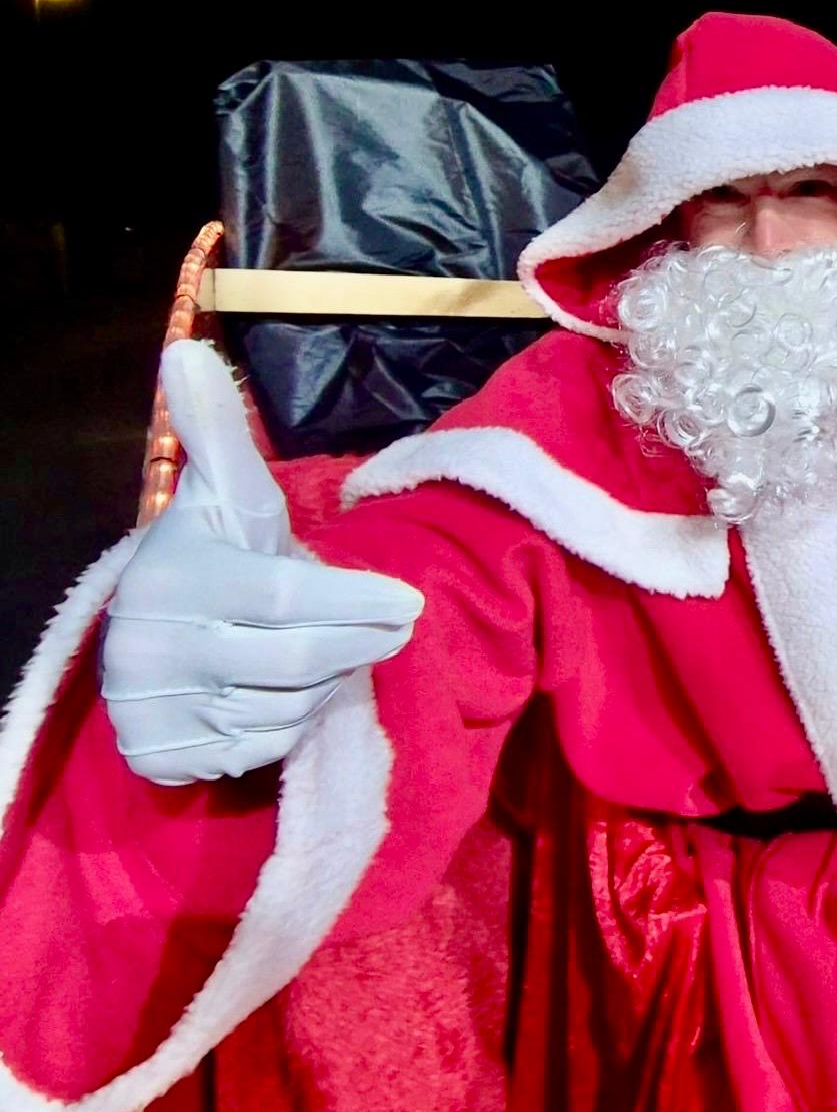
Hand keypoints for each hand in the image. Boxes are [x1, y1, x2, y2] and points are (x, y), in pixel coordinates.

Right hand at [101, 341, 423, 784]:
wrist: (156, 630)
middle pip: (297, 660)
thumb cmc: (214, 555)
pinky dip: (289, 726)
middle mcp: (153, 648)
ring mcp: (153, 710)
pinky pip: (261, 751)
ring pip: (286, 710)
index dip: (356, 603)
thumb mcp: (223, 493)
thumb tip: (188, 352)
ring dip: (324, 684)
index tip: (409, 601)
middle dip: (360, 643)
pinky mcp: (163, 759)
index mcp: (173, 577)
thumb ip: (219, 431)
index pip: (286, 600)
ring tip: (327, 650)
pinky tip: (286, 692)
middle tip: (396, 625)